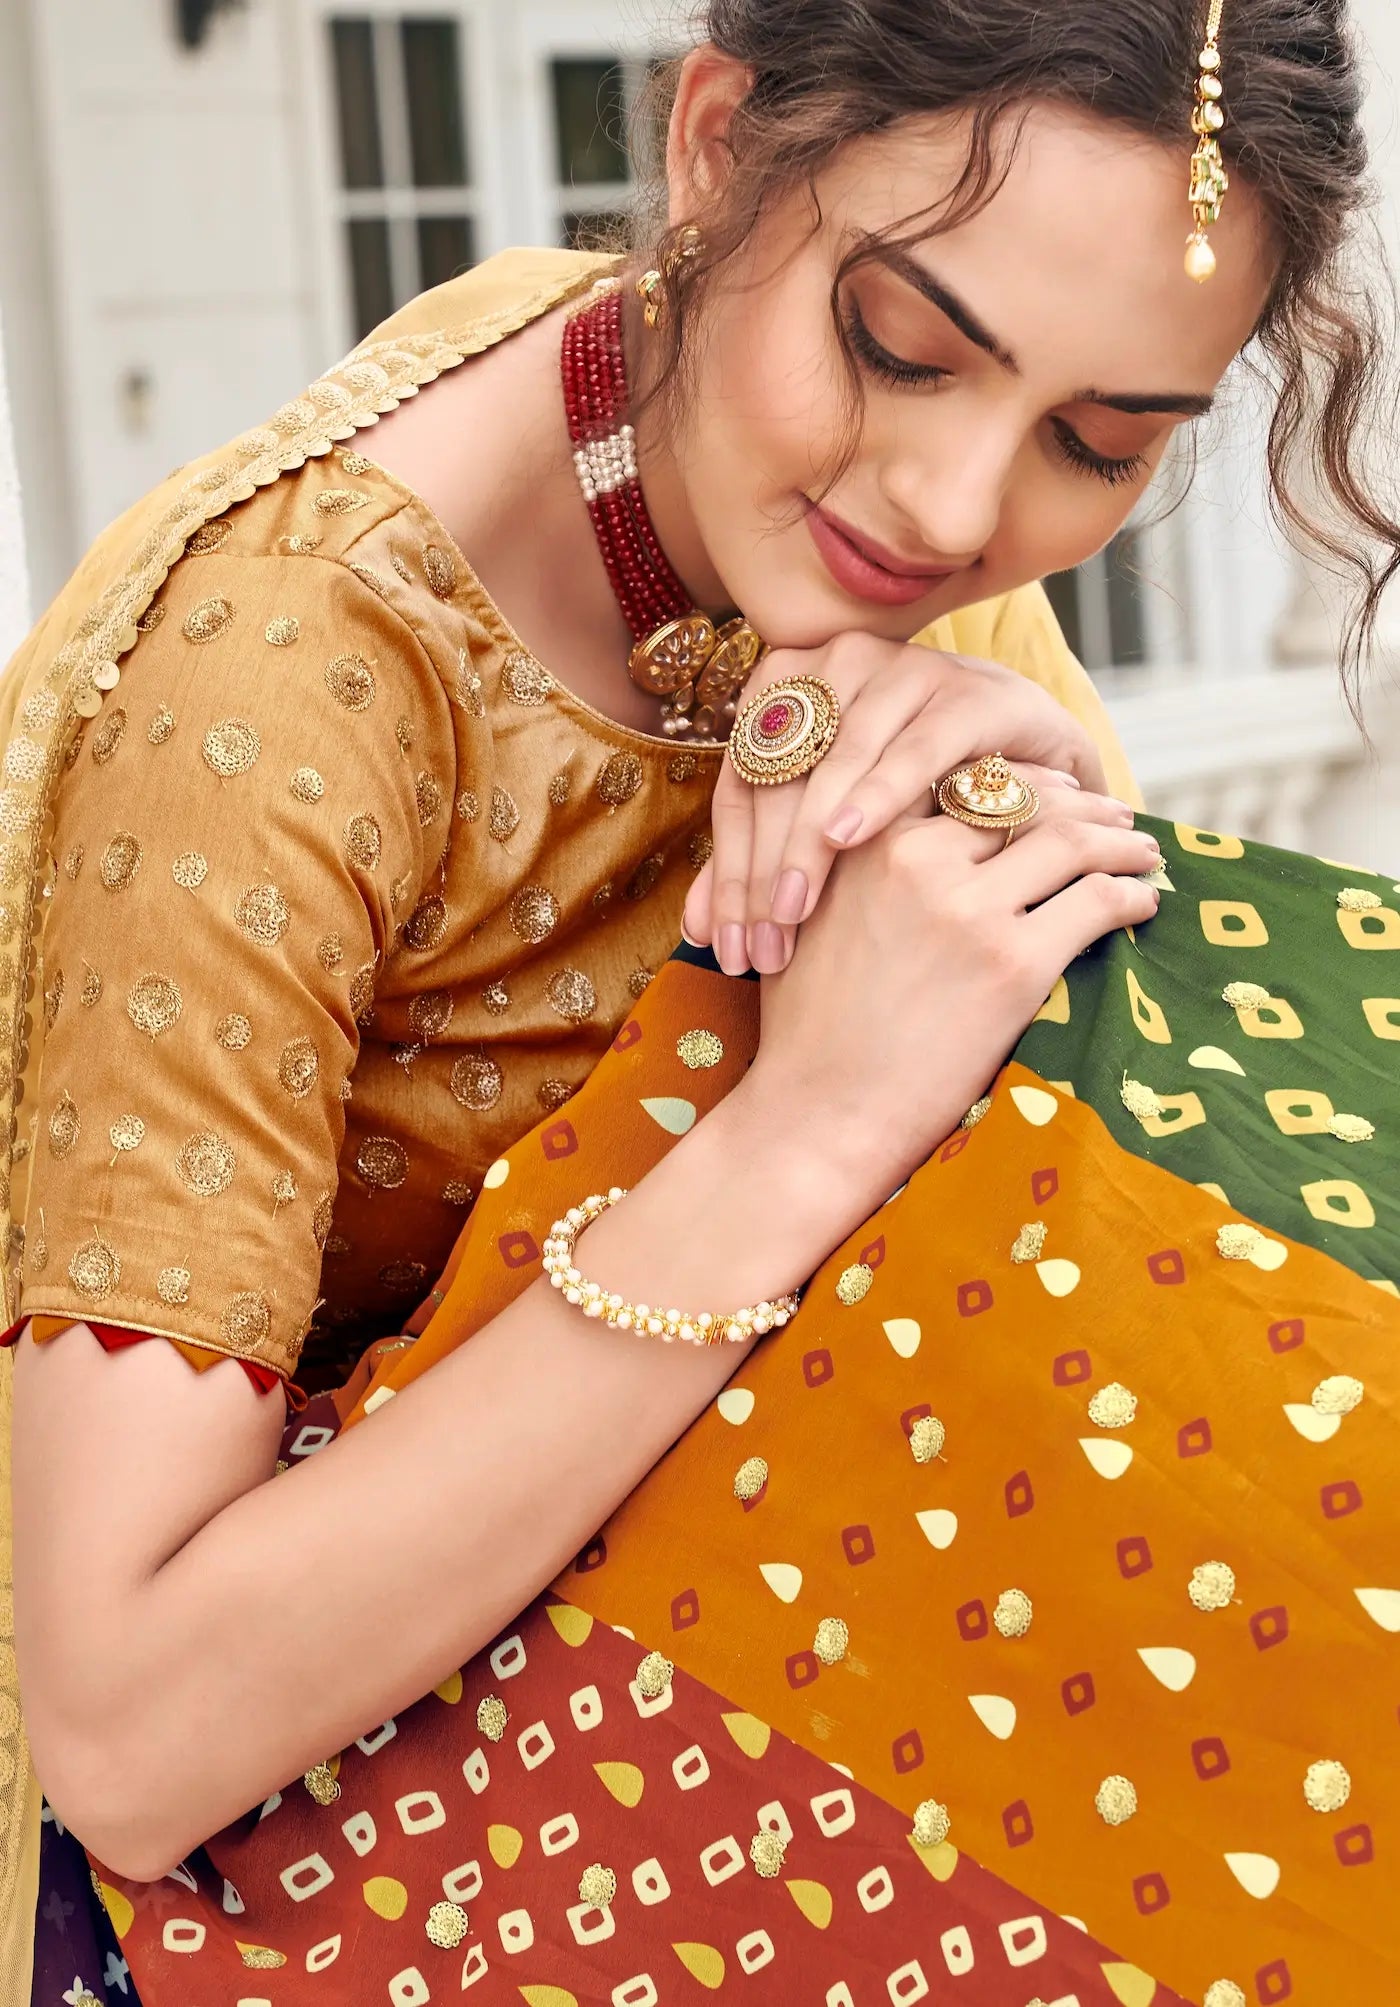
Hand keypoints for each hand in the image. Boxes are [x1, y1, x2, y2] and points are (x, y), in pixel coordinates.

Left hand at [683, 631, 1115, 976]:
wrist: (1040, 762)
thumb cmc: (923, 796)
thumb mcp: (836, 825)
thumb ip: (766, 864)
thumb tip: (694, 932)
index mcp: (788, 684)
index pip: (739, 790)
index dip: (729, 877)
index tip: (731, 951)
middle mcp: (839, 663)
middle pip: (777, 778)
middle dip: (764, 874)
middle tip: (763, 948)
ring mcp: (904, 670)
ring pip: (833, 763)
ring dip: (809, 843)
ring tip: (794, 913)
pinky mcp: (968, 692)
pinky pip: (912, 748)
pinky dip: (878, 792)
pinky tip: (851, 838)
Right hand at [734, 768, 1159, 1212]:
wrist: (816, 1114)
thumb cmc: (807, 1032)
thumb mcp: (808, 920)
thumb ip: (853, 868)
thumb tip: (898, 847)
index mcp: (866, 840)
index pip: (964, 778)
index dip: (1020, 779)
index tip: (1054, 789)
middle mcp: (918, 859)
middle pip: (1025, 801)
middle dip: (1079, 803)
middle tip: (1113, 812)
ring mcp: (969, 911)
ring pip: (1072, 841)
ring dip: (1120, 841)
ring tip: (1143, 850)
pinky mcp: (1013, 965)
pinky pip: (1096, 903)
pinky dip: (1130, 895)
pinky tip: (1143, 903)